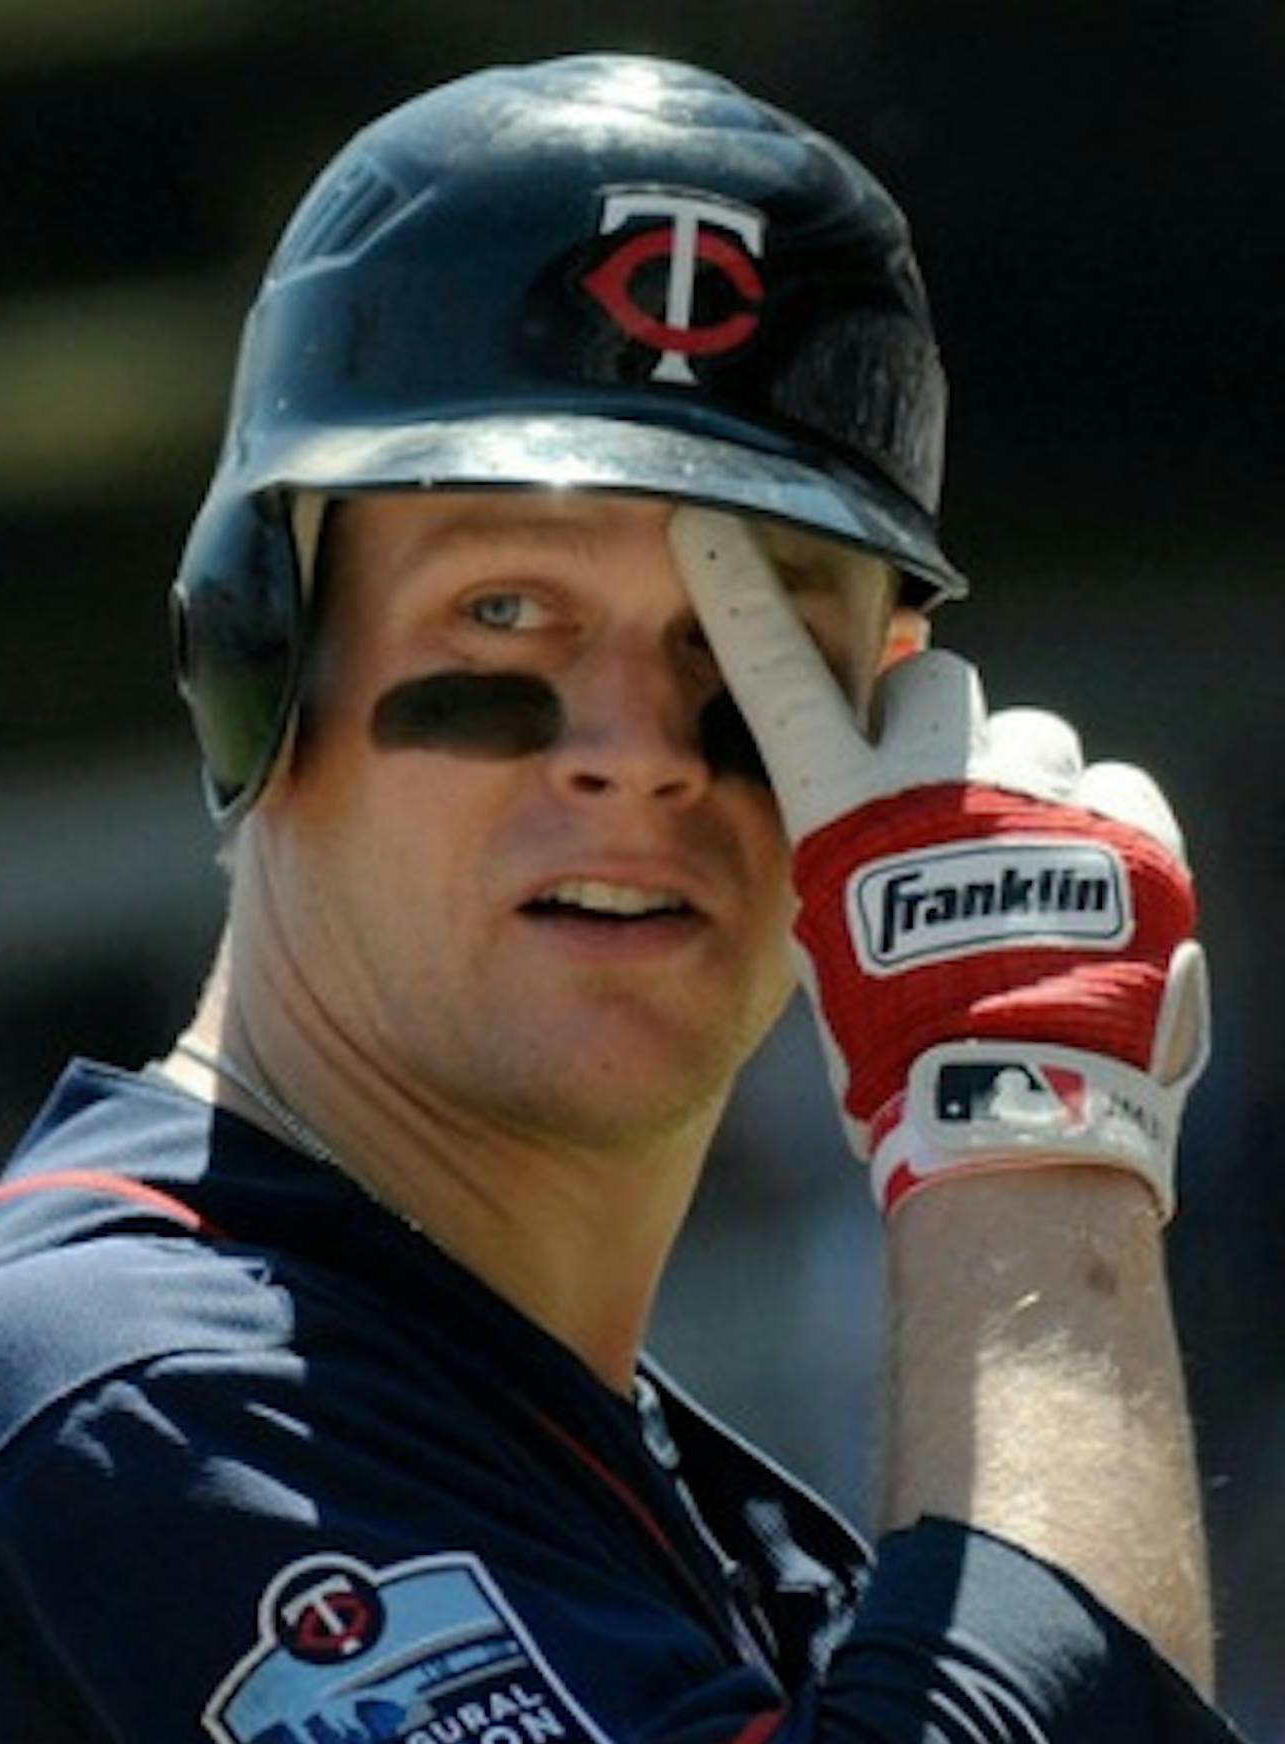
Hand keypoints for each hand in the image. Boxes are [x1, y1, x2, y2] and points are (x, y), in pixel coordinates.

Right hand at [674, 506, 1208, 1215]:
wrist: (1015, 1119)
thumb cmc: (900, 1060)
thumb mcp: (834, 963)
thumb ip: (856, 874)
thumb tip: (887, 848)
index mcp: (847, 818)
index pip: (780, 682)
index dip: (744, 598)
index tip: (715, 524)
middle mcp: (942, 781)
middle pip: (936, 681)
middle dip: (937, 727)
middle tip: (944, 802)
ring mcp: (1041, 798)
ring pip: (1037, 741)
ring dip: (1027, 791)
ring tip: (1025, 884)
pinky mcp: (1130, 830)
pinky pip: (1118, 795)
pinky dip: (1104, 836)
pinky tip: (1089, 905)